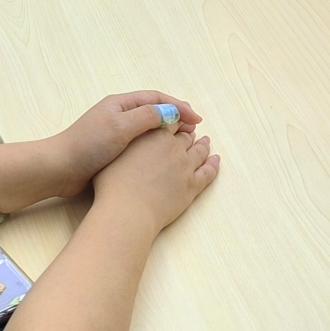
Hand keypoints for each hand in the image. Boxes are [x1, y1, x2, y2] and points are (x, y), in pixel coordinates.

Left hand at [41, 92, 203, 200]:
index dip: (178, 106)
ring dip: (167, 131)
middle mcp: (119, 114)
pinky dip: (156, 144)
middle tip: (194, 129)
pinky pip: (141, 142)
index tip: (196, 119)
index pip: (156, 99)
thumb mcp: (120, 127)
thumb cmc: (89, 145)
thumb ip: (146, 117)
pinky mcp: (113, 150)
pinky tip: (163, 155)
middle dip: (176, 116)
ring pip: (148, 127)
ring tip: (184, 141)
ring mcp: (115, 132)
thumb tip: (171, 112)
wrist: (60, 169)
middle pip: (153, 110)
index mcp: (120, 104)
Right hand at [90, 108, 218, 238]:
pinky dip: (213, 165)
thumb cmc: (114, 183)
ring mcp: (185, 166)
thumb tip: (130, 137)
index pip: (169, 122)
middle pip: (185, 136)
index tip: (176, 121)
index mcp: (154, 135)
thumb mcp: (117, 152)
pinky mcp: (192, 186)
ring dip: (203, 145)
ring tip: (206, 142)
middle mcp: (173, 147)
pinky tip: (215, 160)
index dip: (173, 121)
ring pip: (199, 151)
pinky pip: (208, 172)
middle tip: (191, 132)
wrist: (128, 209)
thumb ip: (129, 141)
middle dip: (188, 133)